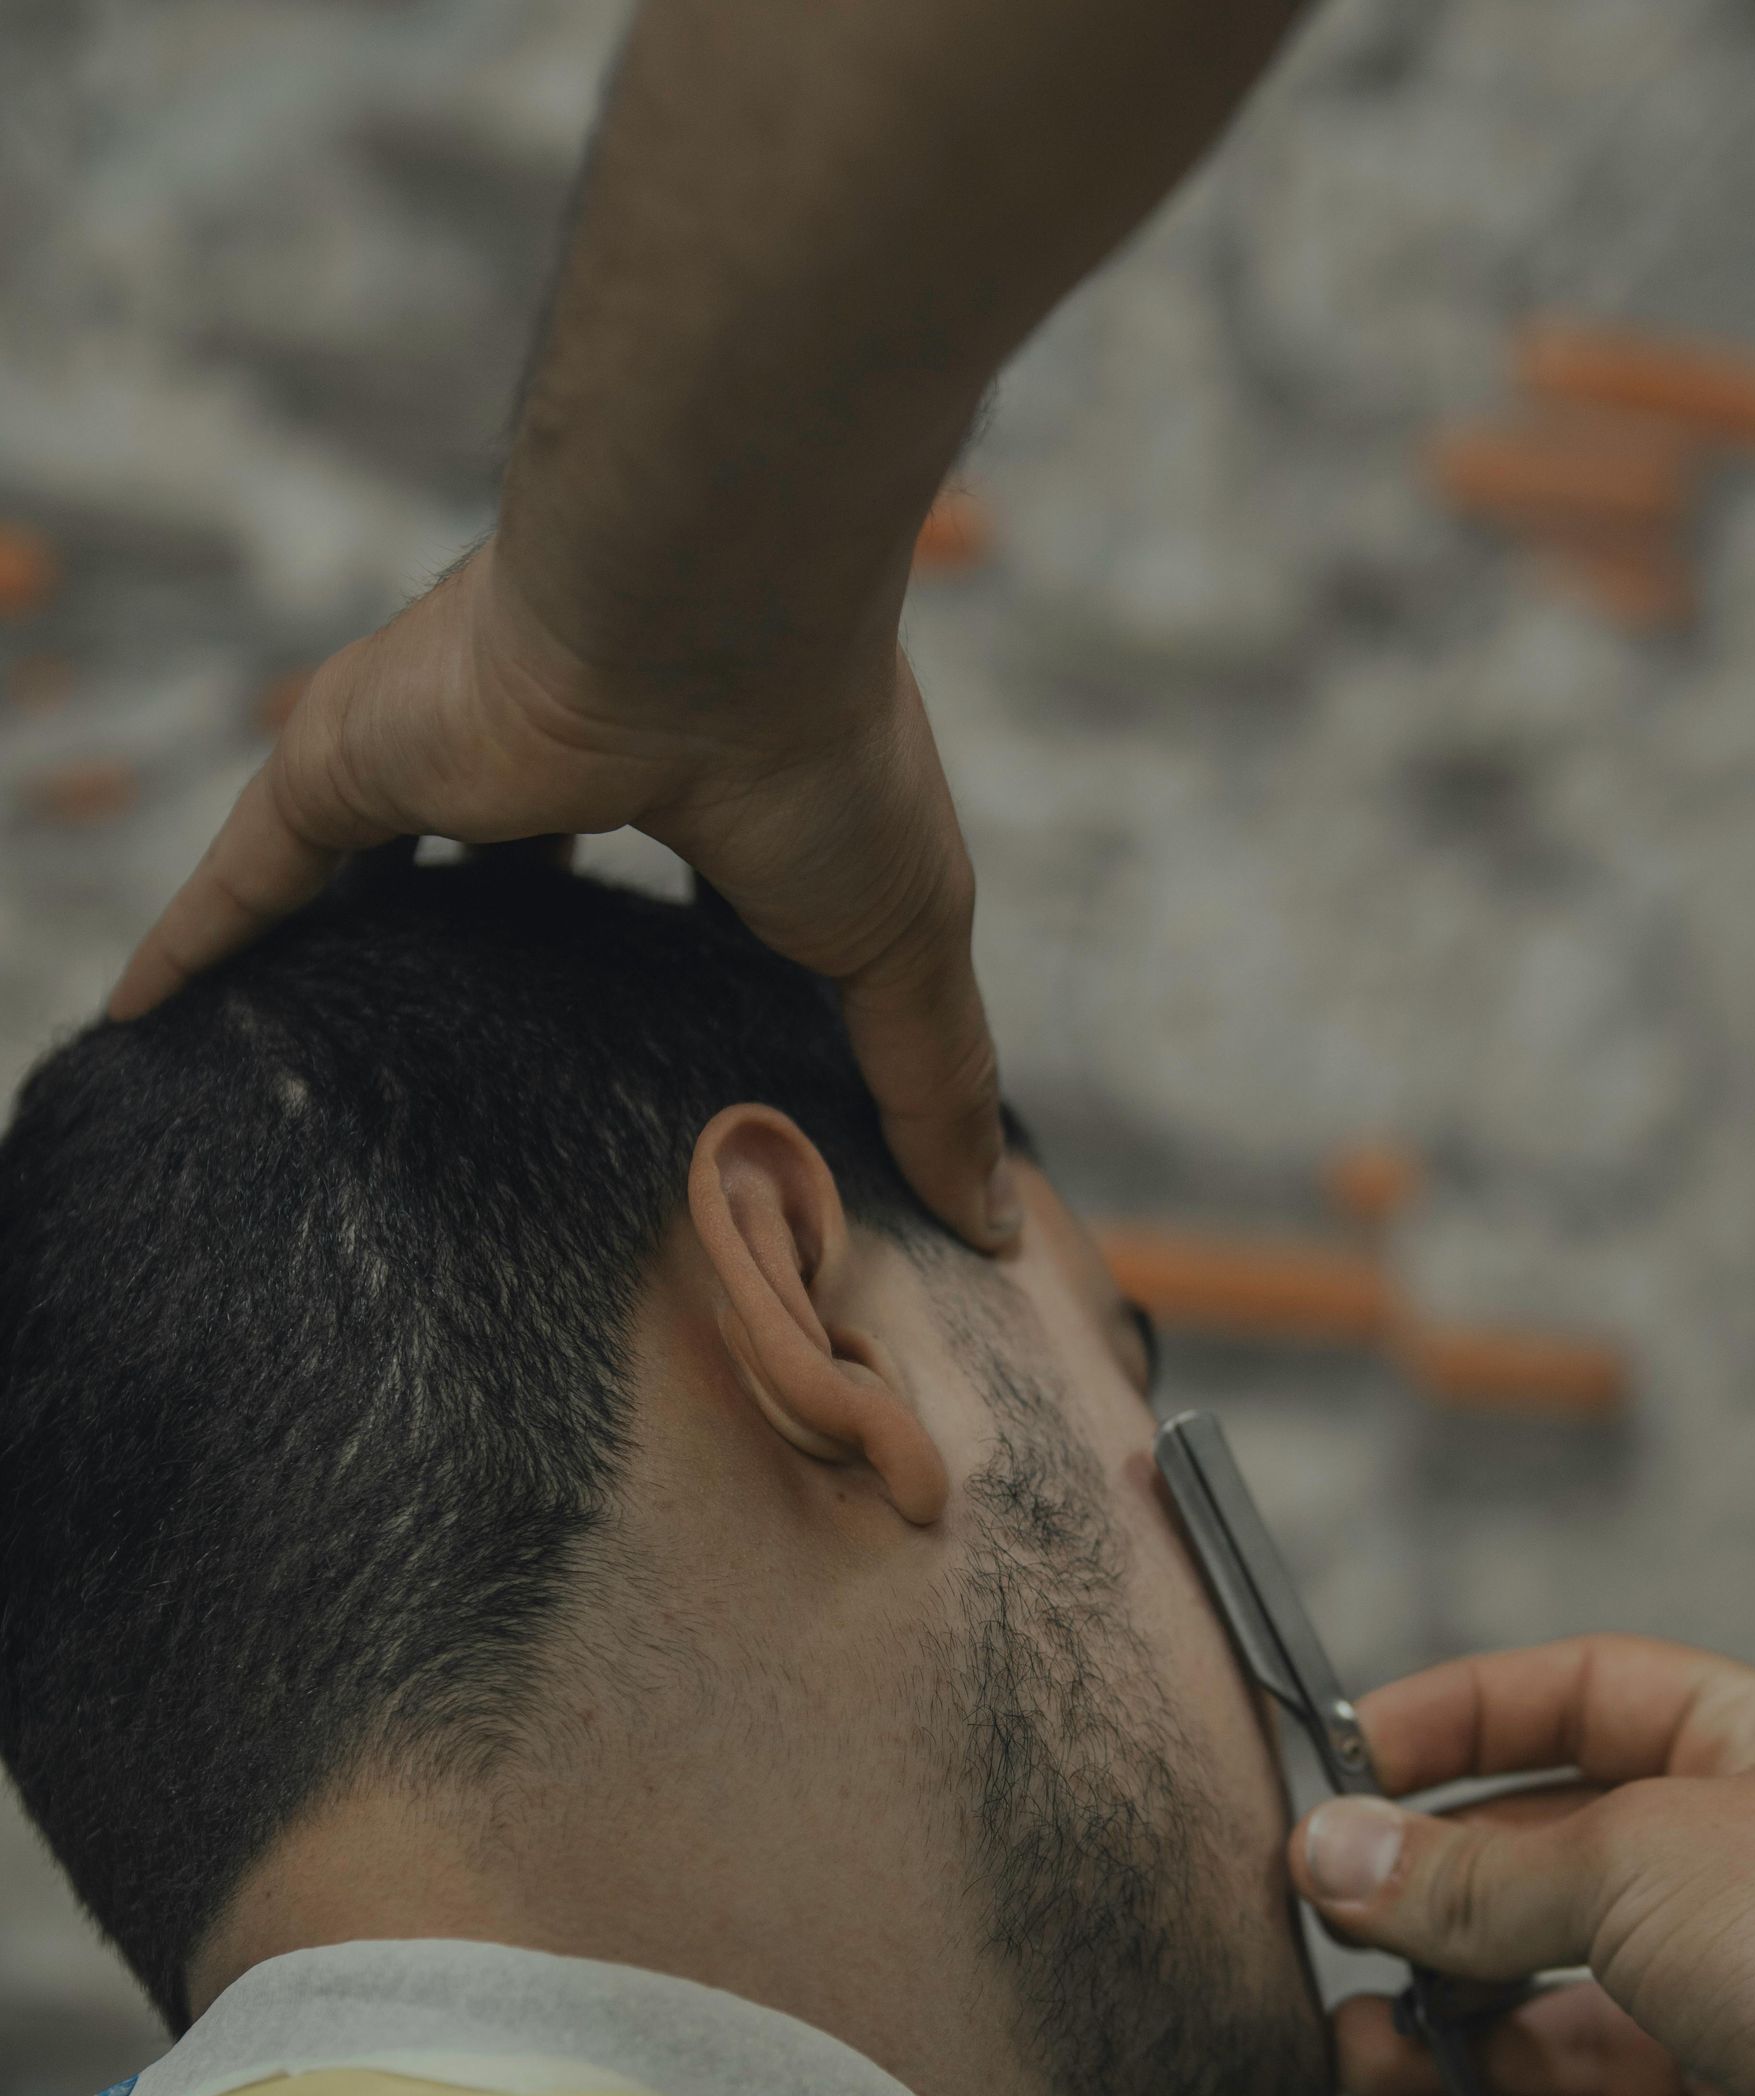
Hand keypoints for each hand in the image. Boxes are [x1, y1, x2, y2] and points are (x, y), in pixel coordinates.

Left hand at [109, 542, 1017, 1252]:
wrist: (710, 607)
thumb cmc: (829, 758)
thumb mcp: (902, 945)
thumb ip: (934, 1076)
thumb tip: (999, 1221)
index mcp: (686, 789)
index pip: (650, 886)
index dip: (634, 963)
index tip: (628, 1054)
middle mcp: (552, 762)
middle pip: (498, 879)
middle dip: (479, 956)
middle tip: (461, 1075)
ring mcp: (439, 757)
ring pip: (362, 876)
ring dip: (330, 949)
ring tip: (294, 1054)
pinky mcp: (344, 757)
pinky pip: (244, 872)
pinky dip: (195, 942)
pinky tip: (147, 1016)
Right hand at [1288, 1635, 1754, 2095]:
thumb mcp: (1633, 1858)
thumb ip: (1470, 1872)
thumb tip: (1330, 1854)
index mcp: (1753, 1755)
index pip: (1577, 1704)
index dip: (1456, 1721)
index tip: (1340, 1759)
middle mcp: (1752, 1882)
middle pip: (1554, 1874)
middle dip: (1434, 1902)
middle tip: (1321, 1923)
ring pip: (1569, 2026)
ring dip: (1450, 2039)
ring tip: (1348, 2051)